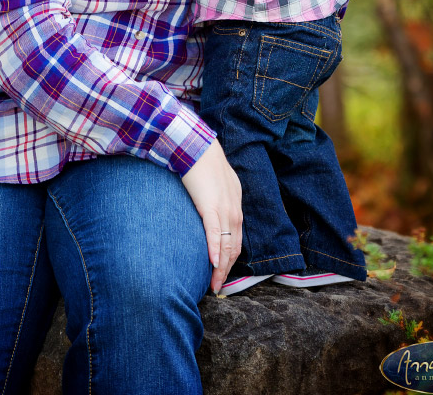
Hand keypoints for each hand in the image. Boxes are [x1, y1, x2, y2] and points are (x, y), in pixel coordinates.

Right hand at [181, 140, 242, 293]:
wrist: (196, 146)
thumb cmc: (203, 163)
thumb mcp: (217, 183)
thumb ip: (218, 198)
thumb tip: (210, 211)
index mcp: (235, 206)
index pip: (236, 240)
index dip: (230, 260)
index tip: (222, 273)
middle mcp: (234, 211)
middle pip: (233, 248)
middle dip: (226, 270)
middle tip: (218, 287)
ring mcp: (224, 210)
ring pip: (226, 246)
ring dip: (221, 268)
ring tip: (214, 284)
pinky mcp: (210, 207)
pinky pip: (214, 234)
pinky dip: (214, 251)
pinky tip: (212, 264)